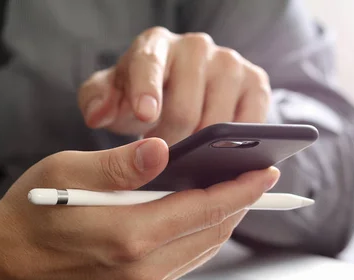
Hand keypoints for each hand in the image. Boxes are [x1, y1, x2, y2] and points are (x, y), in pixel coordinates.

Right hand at [0, 138, 278, 279]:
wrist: (3, 261)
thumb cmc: (31, 212)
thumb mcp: (68, 173)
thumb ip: (120, 165)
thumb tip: (162, 149)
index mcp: (127, 235)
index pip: (203, 210)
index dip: (240, 189)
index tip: (265, 172)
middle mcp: (141, 267)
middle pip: (211, 232)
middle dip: (240, 203)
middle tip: (257, 177)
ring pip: (202, 248)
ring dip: (224, 219)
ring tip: (236, 191)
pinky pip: (184, 260)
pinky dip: (201, 235)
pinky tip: (203, 214)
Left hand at [78, 27, 270, 144]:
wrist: (175, 93)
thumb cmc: (140, 97)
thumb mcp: (111, 97)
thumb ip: (97, 101)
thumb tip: (98, 115)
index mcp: (155, 45)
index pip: (149, 64)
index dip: (147, 91)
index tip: (144, 115)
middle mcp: (195, 47)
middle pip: (186, 107)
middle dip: (171, 143)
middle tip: (162, 160)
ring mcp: (230, 64)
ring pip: (219, 121)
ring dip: (202, 149)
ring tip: (188, 156)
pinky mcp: (257, 84)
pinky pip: (251, 123)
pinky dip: (236, 146)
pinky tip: (220, 154)